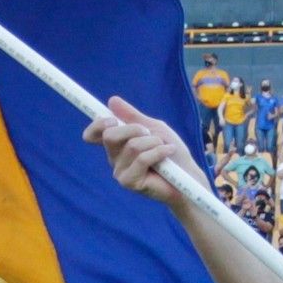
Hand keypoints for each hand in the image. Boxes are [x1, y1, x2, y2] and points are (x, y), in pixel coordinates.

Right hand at [83, 97, 201, 209]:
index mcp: (116, 144)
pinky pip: (142, 159)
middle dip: (134, 128)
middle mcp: (114, 158)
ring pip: (132, 146)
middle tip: (149, 133)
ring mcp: (120, 172)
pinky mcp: (130, 182)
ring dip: (153, 142)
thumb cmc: (171, 152)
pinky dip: (159, 151)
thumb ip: (132, 116)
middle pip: (110, 135)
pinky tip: (168, 154)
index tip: (112, 119)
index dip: (97, 124)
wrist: (188, 175)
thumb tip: (112, 100)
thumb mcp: (153, 128)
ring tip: (165, 148)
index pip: (93, 135)